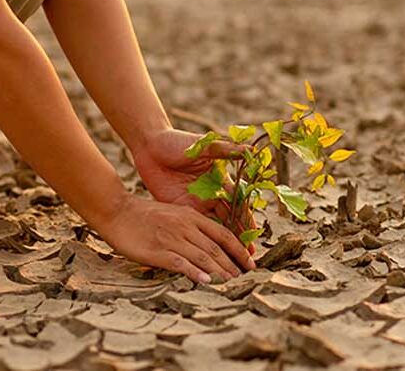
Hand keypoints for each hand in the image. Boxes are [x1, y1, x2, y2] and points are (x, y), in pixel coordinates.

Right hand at [97, 195, 255, 282]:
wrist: (117, 211)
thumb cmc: (144, 215)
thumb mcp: (173, 213)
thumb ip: (191, 226)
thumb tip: (209, 245)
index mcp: (190, 216)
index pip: (223, 234)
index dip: (239, 250)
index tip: (251, 264)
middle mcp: (185, 226)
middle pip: (216, 248)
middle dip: (233, 266)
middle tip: (245, 280)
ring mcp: (171, 238)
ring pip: (203, 257)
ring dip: (219, 272)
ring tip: (231, 284)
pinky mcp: (157, 250)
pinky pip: (180, 262)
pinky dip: (195, 272)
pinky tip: (205, 282)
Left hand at [132, 128, 257, 252]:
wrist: (150, 145)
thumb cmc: (177, 142)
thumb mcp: (202, 145)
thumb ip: (225, 150)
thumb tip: (251, 150)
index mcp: (219, 180)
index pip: (237, 203)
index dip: (246, 220)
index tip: (254, 236)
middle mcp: (210, 194)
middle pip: (228, 220)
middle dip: (238, 239)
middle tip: (246, 260)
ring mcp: (194, 202)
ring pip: (211, 227)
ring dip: (220, 245)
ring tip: (230, 263)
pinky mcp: (178, 207)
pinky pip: (192, 227)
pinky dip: (199, 240)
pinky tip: (205, 255)